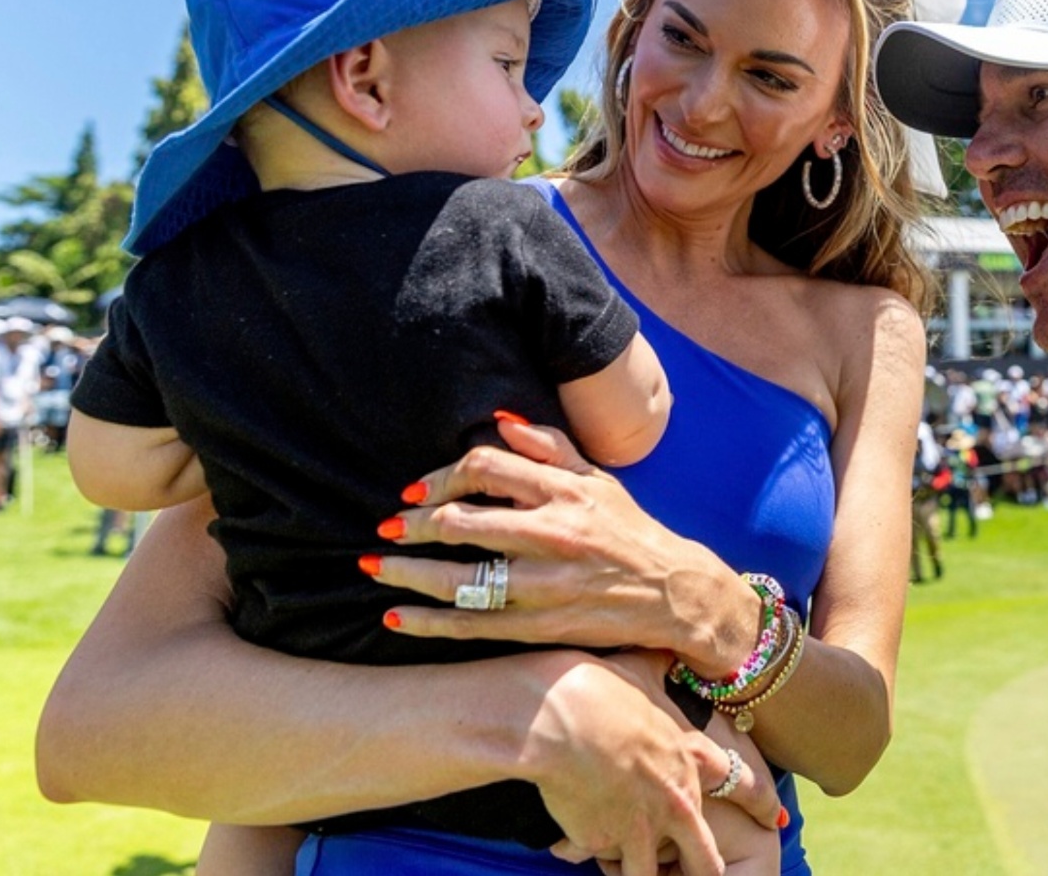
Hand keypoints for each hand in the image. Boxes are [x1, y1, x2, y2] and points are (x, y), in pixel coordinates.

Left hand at [368, 416, 762, 673]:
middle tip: (388, 529)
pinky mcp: (542, 626)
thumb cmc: (629, 531)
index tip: (416, 491)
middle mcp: (554, 534)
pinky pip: (472, 625)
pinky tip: (395, 618)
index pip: (487, 468)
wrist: (673, 592)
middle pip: (464, 521)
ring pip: (460, 578)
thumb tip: (500, 421)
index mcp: (565, 491)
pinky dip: (428, 623)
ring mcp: (546, 584)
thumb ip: (550, 447)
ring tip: (374, 567)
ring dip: (408, 572)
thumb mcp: (598, 480)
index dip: (442, 476)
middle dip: (416, 525)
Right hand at [527, 653, 778, 874]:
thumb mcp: (642, 671)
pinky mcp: (603, 840)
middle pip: (706, 861)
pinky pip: (593, 856)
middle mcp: (675, 801)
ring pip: (648, 875)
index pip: (742, 785)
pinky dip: (581, 850)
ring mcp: (641, 827)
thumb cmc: (599, 687)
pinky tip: (568, 841)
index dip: (759, 803)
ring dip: (638, 871)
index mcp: (690, 758)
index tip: (773, 818)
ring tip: (628, 868)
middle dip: (705, 873)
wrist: (559, 717)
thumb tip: (668, 648)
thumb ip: (660, 672)